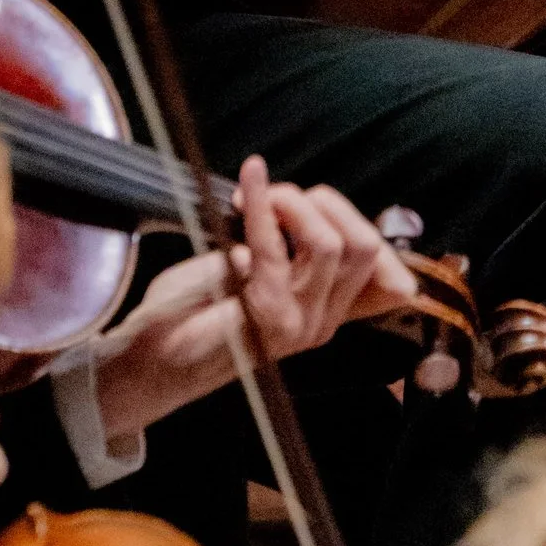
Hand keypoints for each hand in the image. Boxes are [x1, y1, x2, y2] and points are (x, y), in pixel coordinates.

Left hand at [88, 157, 417, 437]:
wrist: (155, 360)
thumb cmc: (197, 309)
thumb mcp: (251, 271)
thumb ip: (283, 245)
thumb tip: (302, 202)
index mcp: (326, 312)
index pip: (390, 282)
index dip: (374, 235)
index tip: (323, 207)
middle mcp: (322, 322)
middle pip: (364, 246)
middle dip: (324, 202)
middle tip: (278, 197)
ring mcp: (298, 323)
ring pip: (331, 244)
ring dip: (291, 202)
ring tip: (255, 197)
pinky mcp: (263, 316)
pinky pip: (274, 249)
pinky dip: (262, 204)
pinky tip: (248, 185)